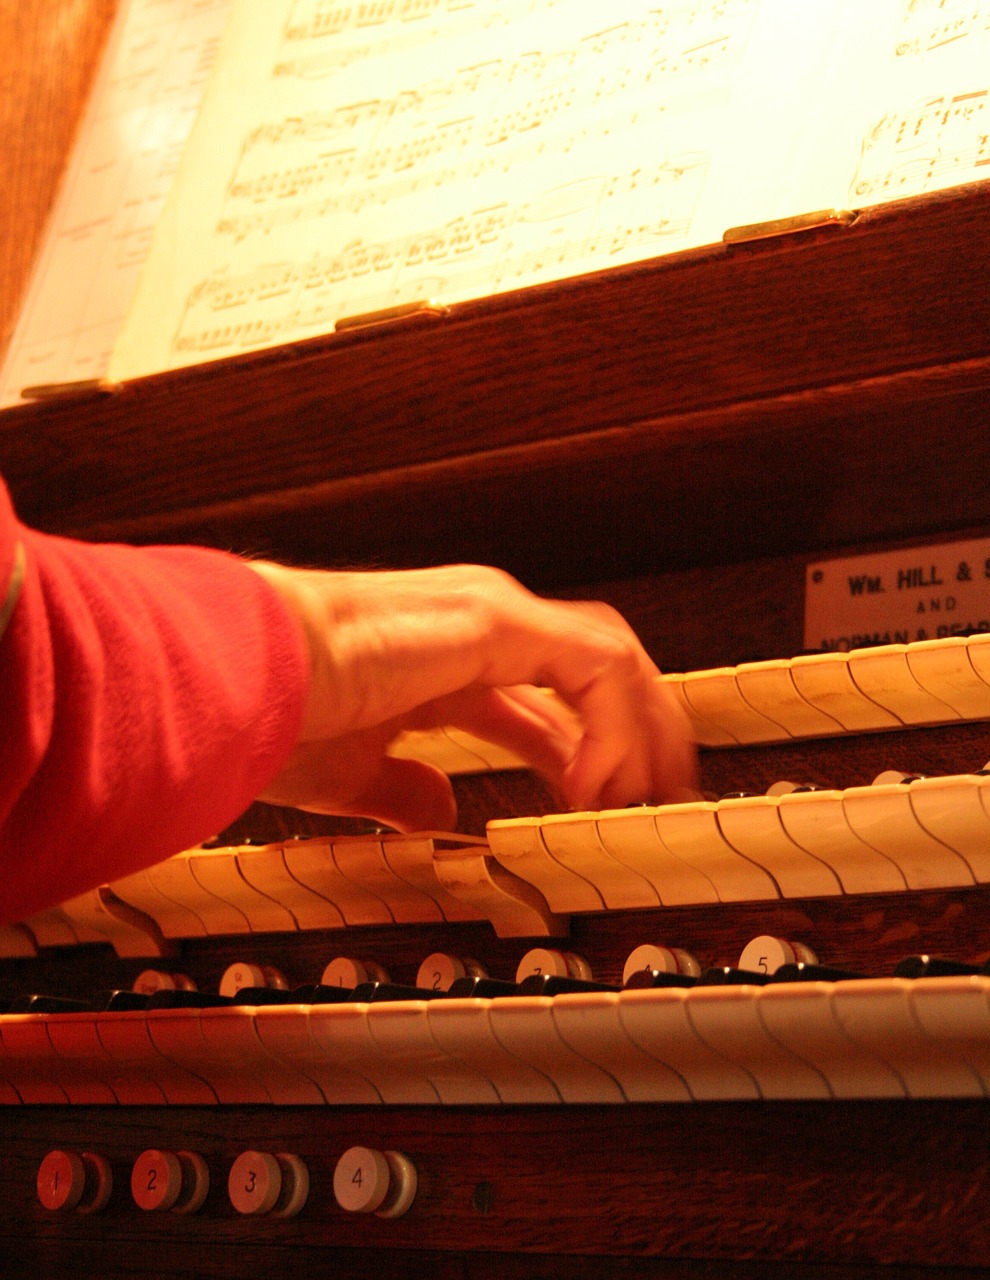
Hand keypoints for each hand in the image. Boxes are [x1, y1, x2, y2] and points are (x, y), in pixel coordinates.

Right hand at [248, 562, 697, 830]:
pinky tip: (595, 786)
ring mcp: (494, 614)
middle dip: (638, 736)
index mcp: (450, 662)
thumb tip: (438, 813)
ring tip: (648, 799)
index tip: (607, 809)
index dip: (592, 755)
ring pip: (610, 661)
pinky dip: (612, 727)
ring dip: (643, 731)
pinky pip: (594, 667)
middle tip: (659, 801)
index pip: (549, 703)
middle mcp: (483, 626)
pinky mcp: (497, 618)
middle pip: (597, 673)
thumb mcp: (352, 774)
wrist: (243, 675)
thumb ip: (403, 790)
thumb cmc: (279, 714)